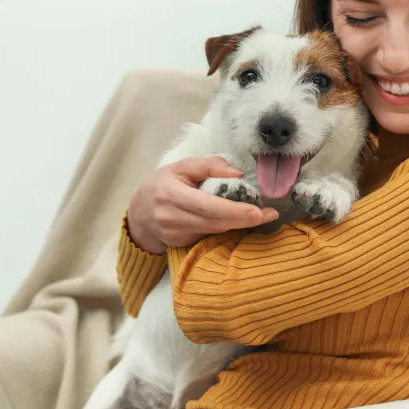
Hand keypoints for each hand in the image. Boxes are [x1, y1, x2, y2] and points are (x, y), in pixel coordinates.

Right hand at [127, 157, 278, 253]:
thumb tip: (237, 174)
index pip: (207, 206)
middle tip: (269, 215)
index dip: (234, 210)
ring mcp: (176, 234)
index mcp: (171, 194)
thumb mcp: (181, 166)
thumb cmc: (162, 184)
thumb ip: (209, 165)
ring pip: (214, 231)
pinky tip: (238, 220)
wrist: (139, 213)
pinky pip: (209, 235)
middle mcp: (172, 217)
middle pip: (215, 222)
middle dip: (245, 220)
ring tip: (260, 215)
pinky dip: (226, 228)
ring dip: (239, 224)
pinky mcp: (181, 243)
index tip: (257, 211)